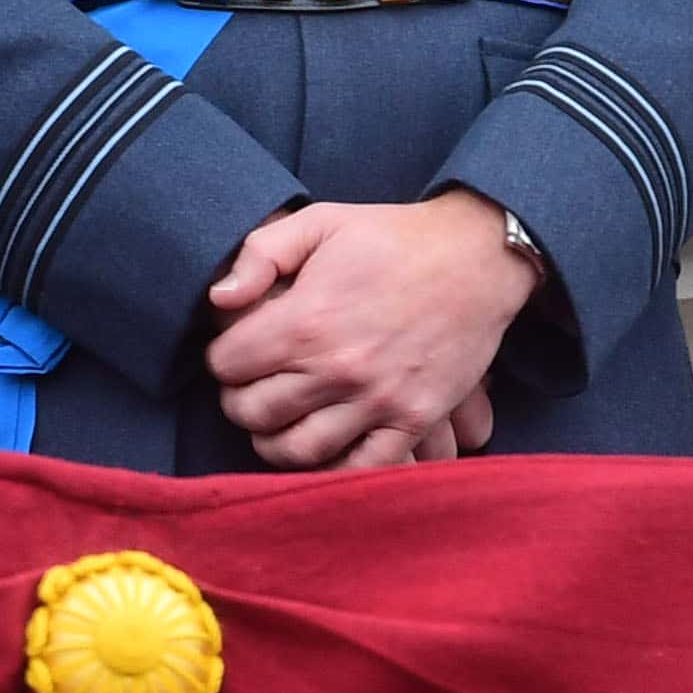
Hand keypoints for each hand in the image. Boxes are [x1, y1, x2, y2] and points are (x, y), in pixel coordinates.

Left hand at [202, 191, 538, 470]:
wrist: (475, 258)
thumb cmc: (390, 238)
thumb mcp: (318, 222)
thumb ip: (259, 255)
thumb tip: (217, 299)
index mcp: (305, 321)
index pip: (227, 365)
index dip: (222, 357)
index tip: (234, 350)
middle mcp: (337, 369)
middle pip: (254, 413)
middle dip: (239, 401)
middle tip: (249, 388)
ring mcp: (378, 401)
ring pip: (298, 451)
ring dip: (274, 441)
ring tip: (276, 422)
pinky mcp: (414, 420)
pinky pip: (362, 468)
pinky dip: (333, 469)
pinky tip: (323, 450)